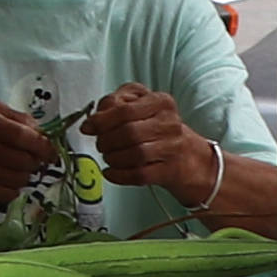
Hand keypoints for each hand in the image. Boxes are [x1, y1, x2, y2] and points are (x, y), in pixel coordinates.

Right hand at [0, 102, 61, 206]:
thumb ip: (16, 116)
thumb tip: (41, 131)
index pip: (23, 136)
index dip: (43, 145)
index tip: (51, 151)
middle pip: (25, 161)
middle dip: (34, 161)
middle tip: (30, 159)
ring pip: (21, 179)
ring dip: (24, 175)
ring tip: (13, 168)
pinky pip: (10, 194)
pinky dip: (13, 188)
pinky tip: (2, 179)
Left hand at [85, 83, 225, 212]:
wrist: (189, 157)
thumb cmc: (158, 127)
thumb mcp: (141, 104)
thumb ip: (116, 102)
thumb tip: (95, 116)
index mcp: (161, 101)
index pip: (124, 110)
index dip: (101, 120)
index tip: (88, 127)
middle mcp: (169, 123)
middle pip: (128, 133)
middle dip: (106, 141)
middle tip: (100, 144)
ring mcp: (172, 148)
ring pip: (134, 154)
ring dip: (112, 158)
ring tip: (108, 156)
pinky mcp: (169, 171)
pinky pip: (139, 175)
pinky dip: (119, 175)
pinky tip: (110, 172)